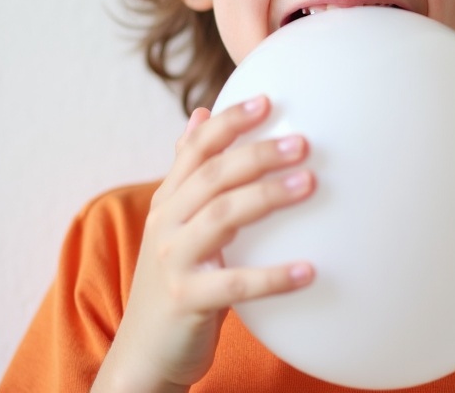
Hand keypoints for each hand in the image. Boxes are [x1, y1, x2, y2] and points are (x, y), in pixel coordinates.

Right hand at [92, 96, 315, 392]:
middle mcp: (165, 223)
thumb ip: (187, 173)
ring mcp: (173, 261)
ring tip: (309, 183)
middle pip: (212, 176)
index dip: (229, 122)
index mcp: (167, 201)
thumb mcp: (174, 223)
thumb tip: (200, 113)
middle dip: (257, 154)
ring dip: (267, 196)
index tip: (267, 100)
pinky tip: (310, 269)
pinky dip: (273, 277)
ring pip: (221, 217)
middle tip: (302, 142)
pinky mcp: (186, 301)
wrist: (144, 354)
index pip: (195, 149)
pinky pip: (235, 284)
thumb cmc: (175, 281)